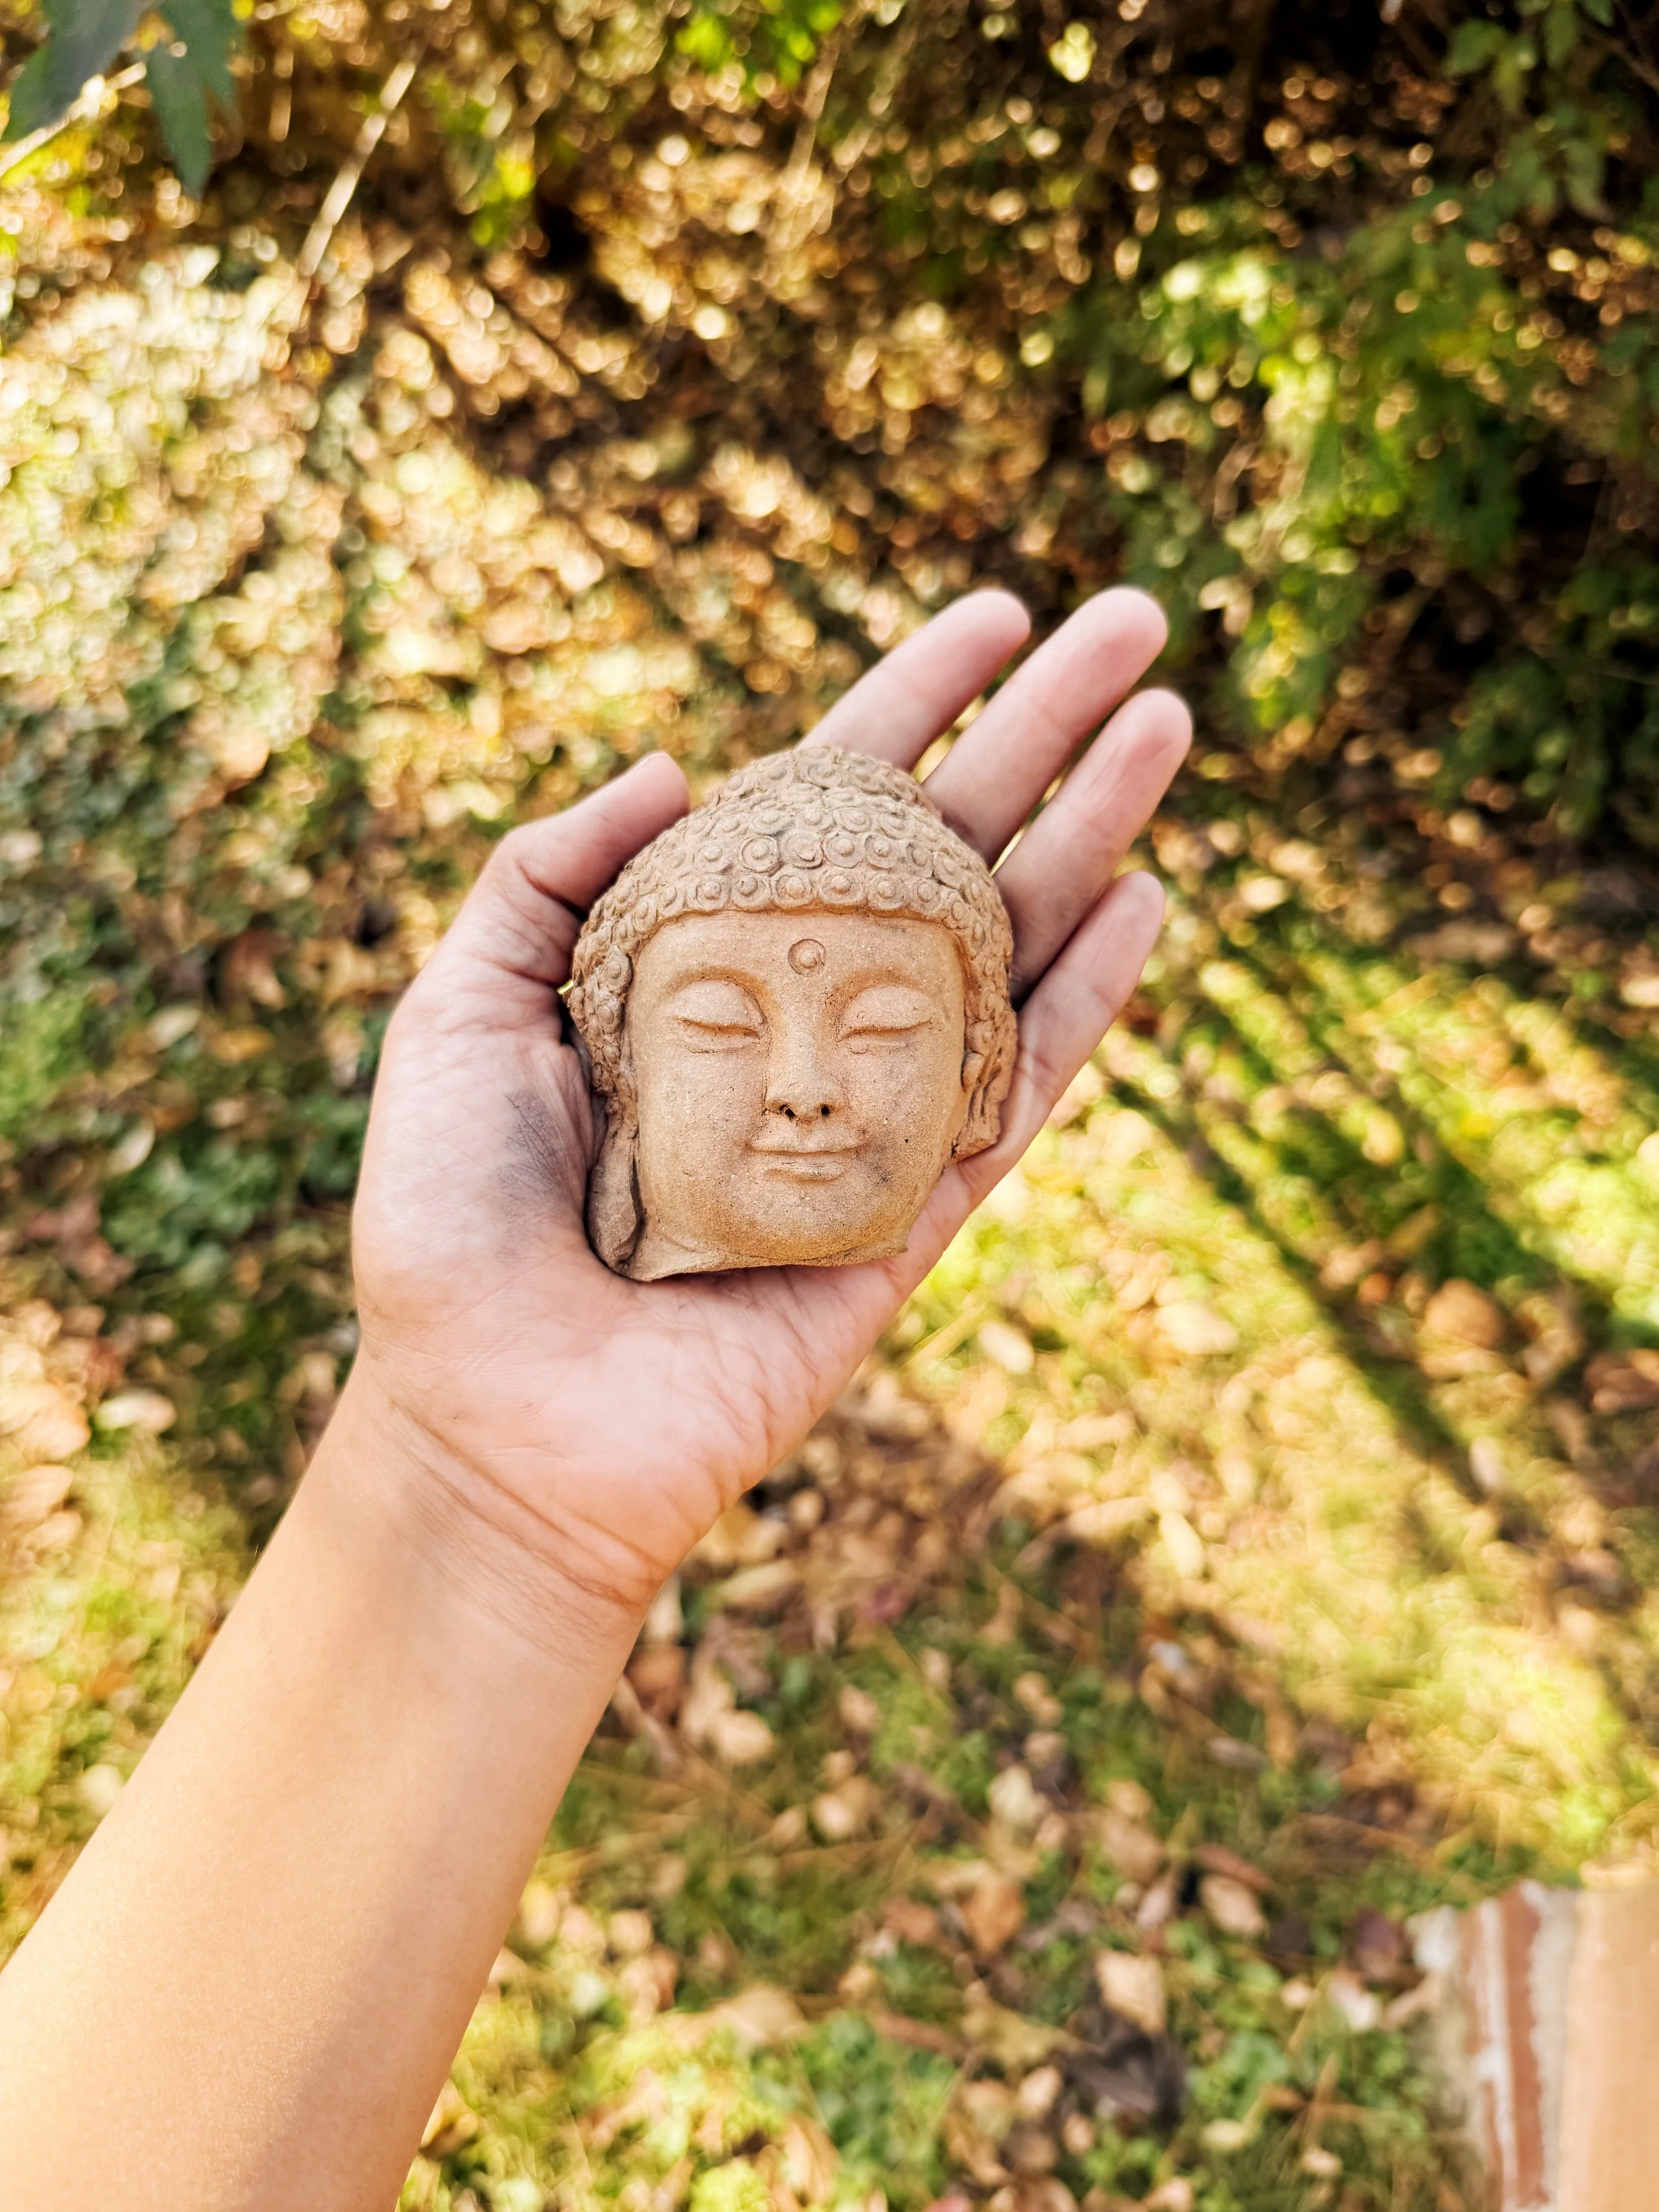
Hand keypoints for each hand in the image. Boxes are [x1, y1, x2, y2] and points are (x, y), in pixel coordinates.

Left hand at [347, 587, 1189, 1638]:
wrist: (494, 1420)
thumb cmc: (452, 1222)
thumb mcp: (456, 1006)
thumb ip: (547, 870)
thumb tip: (687, 757)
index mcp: (696, 957)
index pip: (824, 798)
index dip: (914, 700)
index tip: (1000, 614)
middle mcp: (799, 1014)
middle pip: (943, 847)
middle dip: (1041, 736)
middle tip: (1137, 626)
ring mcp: (868, 1110)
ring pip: (1005, 948)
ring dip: (1093, 836)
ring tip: (1170, 727)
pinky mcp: (912, 1212)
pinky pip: (1018, 1092)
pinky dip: (1085, 1003)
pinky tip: (1145, 901)